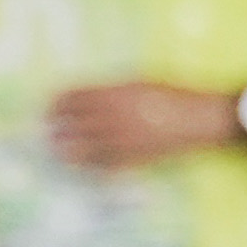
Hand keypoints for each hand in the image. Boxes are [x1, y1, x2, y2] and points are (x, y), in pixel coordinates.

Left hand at [40, 81, 240, 172]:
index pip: (74, 97)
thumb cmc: (176, 94)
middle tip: (44, 130)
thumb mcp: (143, 80)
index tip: (48, 106)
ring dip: (64, 149)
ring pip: (82, 148)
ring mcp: (124, 140)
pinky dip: (88, 166)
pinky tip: (80, 165)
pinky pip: (103, 166)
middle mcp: (116, 116)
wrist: (203, 118)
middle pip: (72, 124)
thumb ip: (115, 88)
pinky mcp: (134, 159)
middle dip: (54, 127)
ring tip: (55, 149)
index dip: (56, 102)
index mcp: (117, 93)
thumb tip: (88, 94)